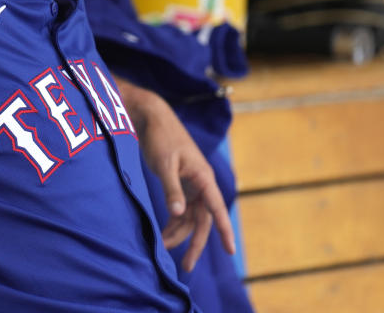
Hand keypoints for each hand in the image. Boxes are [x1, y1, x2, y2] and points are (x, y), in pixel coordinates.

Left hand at [115, 78, 234, 271]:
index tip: (231, 251)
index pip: (216, 209)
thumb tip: (178, 213)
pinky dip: (174, 221)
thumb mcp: (164, 164)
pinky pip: (181, 208)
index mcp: (203, 177)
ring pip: (190, 216)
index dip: (224, 231)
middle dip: (195, 243)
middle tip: (186, 266)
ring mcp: (191, 184)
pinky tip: (164, 232)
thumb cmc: (160, 137)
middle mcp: (201, 183)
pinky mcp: (180, 183)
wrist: (152, 118)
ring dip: (179, 233)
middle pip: (202, 220)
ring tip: (163, 248)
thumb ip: (172, 189)